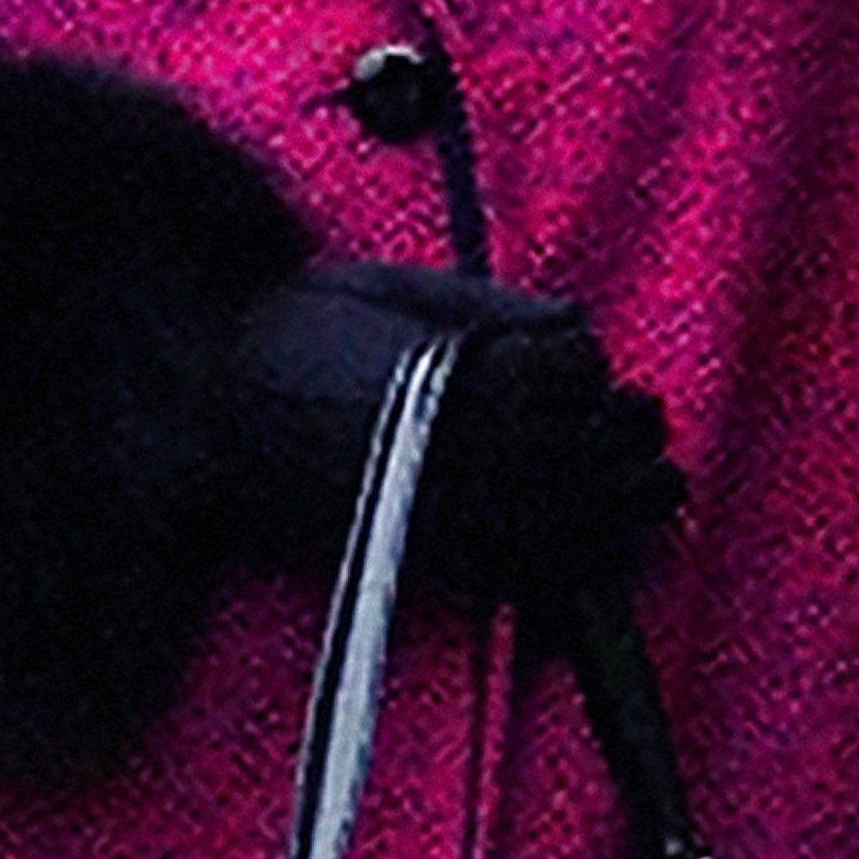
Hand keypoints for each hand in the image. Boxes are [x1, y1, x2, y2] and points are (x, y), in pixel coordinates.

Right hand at [231, 260, 683, 617]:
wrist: (204, 414)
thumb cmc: (290, 335)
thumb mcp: (389, 288)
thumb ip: (485, 301)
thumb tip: (570, 320)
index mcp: (464, 362)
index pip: (577, 362)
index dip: (584, 368)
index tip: (577, 372)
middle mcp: (472, 437)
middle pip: (596, 435)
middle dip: (625, 429)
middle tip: (639, 428)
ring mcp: (458, 504)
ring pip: (586, 505)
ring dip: (628, 496)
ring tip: (654, 488)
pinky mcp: (438, 562)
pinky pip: (542, 569)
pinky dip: (587, 559)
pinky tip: (609, 547)